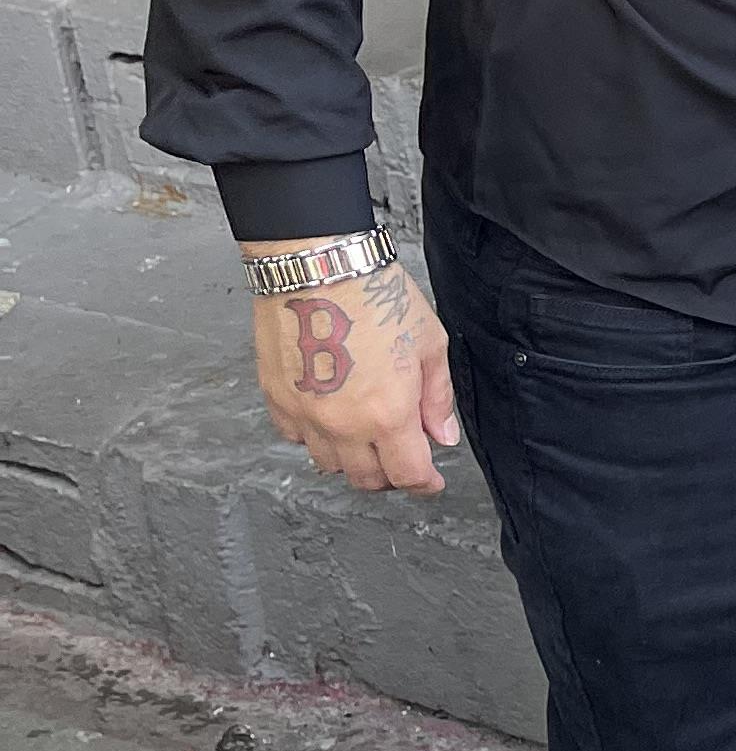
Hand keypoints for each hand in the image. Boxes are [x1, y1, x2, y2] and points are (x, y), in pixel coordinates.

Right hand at [247, 255, 461, 495]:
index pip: (408, 475)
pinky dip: (315, 438)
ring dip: (352, 459)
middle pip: (368, 479)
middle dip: (391, 475)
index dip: (425, 485)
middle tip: (402, 456)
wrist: (318, 266)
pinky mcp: (277, 400)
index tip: (431, 482)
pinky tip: (330, 416)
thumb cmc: (375, 295)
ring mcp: (306, 415)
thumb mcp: (429, 343)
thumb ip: (437, 398)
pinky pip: (296, 439)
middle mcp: (343, 424)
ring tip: (367, 435)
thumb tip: (442, 436)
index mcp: (388, 414)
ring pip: (329, 465)